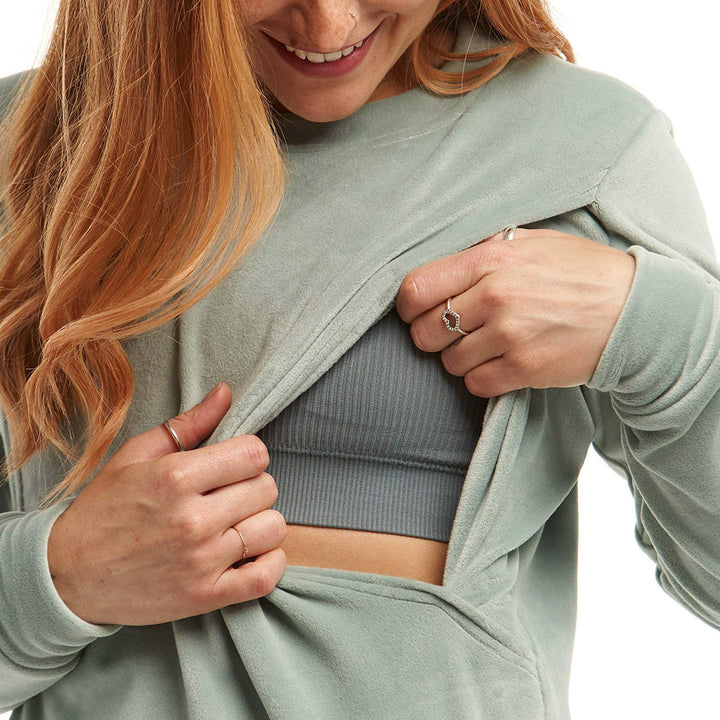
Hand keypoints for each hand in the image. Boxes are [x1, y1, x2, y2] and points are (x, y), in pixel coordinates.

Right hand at [47, 382, 286, 625]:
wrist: (67, 576)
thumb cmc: (103, 509)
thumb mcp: (136, 456)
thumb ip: (188, 423)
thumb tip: (226, 392)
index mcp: (176, 477)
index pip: (254, 453)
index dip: (249, 454)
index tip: (233, 463)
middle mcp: (192, 519)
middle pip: (267, 488)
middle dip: (253, 485)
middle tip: (228, 494)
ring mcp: (201, 561)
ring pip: (273, 527)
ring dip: (260, 522)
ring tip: (235, 523)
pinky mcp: (205, 596)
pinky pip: (267, 576)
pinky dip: (269, 562)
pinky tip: (249, 552)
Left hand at [395, 228, 635, 396]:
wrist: (635, 310)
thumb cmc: (582, 271)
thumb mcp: (533, 243)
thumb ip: (484, 250)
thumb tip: (443, 263)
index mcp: (491, 259)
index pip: (416, 288)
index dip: (406, 306)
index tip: (415, 312)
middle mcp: (495, 296)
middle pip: (424, 332)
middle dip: (430, 336)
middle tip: (452, 333)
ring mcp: (510, 336)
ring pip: (449, 363)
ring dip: (459, 359)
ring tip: (486, 347)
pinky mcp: (525, 369)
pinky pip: (476, 385)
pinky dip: (481, 379)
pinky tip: (500, 364)